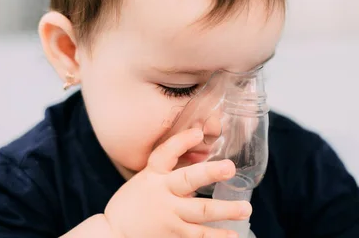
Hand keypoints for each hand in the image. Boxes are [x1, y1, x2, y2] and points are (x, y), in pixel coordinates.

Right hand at [104, 128, 251, 237]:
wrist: (112, 235)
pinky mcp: (173, 237)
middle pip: (188, 181)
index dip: (182, 141)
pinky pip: (198, 237)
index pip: (165, 154)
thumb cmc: (133, 203)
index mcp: (154, 177)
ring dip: (225, 210)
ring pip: (200, 212)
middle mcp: (162, 195)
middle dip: (210, 173)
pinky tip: (233, 235)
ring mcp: (168, 218)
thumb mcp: (146, 180)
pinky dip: (216, 237)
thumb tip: (201, 153)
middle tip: (230, 168)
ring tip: (246, 209)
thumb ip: (170, 169)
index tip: (198, 132)